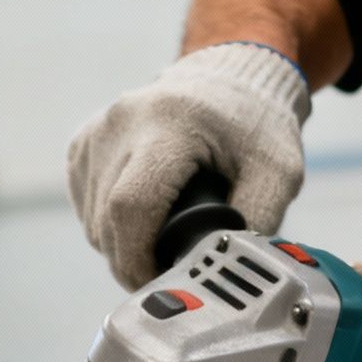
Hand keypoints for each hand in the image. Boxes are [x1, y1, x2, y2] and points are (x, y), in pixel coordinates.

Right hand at [68, 42, 309, 289]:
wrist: (228, 78)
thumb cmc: (255, 126)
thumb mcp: (278, 170)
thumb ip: (259, 218)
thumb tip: (229, 269)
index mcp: (169, 124)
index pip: (130, 205)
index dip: (138, 258)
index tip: (162, 282)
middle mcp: (121, 124)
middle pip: (106, 220)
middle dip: (132, 262)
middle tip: (167, 277)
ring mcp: (96, 133)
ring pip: (92, 220)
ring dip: (121, 248)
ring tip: (160, 245)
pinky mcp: (83, 144)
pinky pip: (85, 207)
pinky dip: (109, 227)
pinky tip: (143, 218)